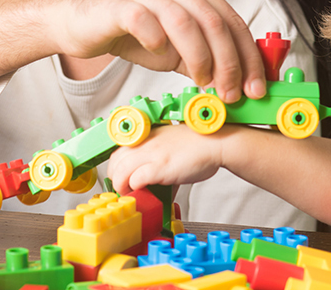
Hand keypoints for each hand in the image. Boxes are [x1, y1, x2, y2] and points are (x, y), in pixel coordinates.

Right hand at [47, 0, 265, 101]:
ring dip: (200, 58)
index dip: (248, 56)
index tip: (256, 86)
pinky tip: (160, 58)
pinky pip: (146, 21)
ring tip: (204, 83)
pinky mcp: (120, 2)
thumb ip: (202, 58)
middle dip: (229, 62)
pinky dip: (158, 43)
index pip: (231, 21)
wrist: (76, 21)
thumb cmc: (127, 32)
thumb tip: (235, 84)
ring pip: (185, 22)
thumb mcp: (173, 49)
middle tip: (232, 93)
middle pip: (214, 21)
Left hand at [108, 124, 228, 195]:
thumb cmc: (198, 145)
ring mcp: (151, 154)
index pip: (118, 152)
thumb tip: (153, 181)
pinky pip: (135, 179)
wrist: (215, 142)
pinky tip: (143, 192)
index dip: (117, 168)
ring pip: (120, 172)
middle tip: (124, 190)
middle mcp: (145, 143)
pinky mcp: (159, 167)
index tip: (120, 179)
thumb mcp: (171, 147)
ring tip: (131, 194)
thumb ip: (158, 160)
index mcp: (147, 136)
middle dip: (115, 179)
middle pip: (115, 162)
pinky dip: (135, 188)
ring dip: (122, 186)